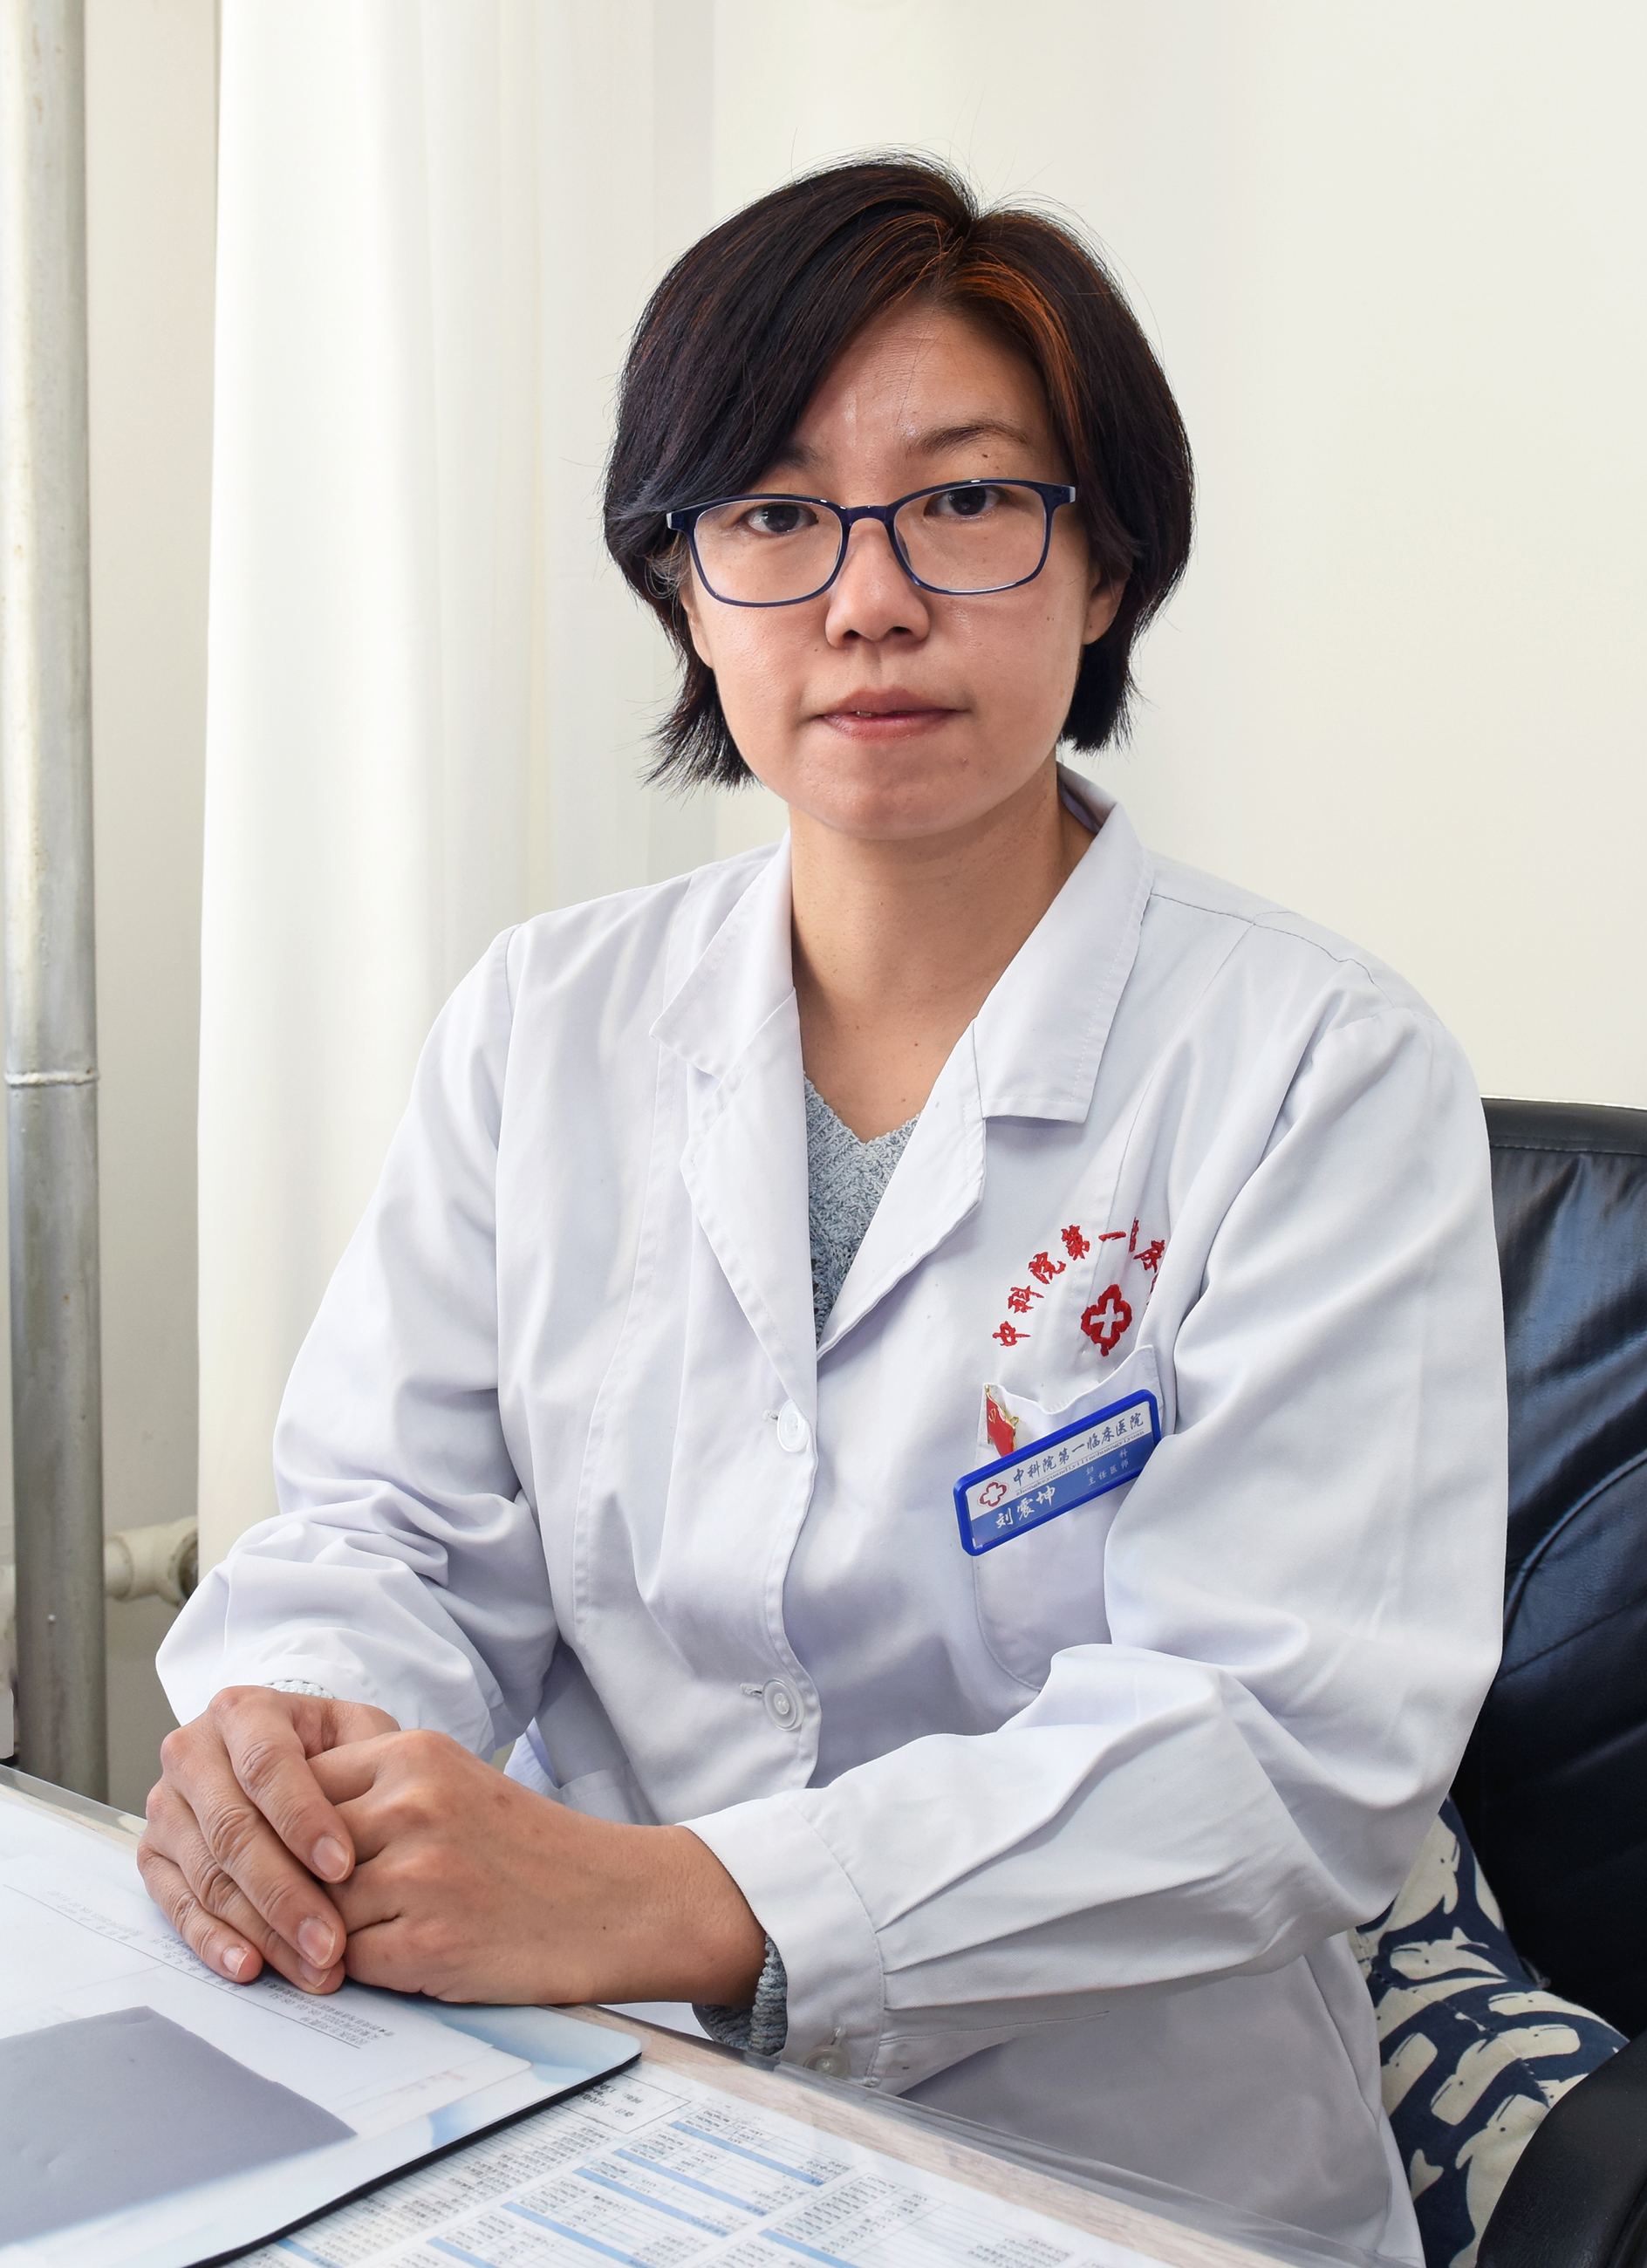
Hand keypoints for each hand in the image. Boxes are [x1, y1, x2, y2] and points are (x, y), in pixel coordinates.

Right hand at [140, 1686, 398, 1992]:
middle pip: (233, 1830)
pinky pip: (177, 1905)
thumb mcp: (360, 1737)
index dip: (303, 1819)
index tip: (344, 1866)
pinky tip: (249, 1965)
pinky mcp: (153, 1854)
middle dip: (285, 1893)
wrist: (291, 1760)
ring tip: (311, 1966)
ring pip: (209, 1876)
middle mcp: (192, 1752)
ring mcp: (167, 1805)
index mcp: (243, 1711)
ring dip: (261, 1930)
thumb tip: (369, 1816)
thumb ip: (367, 1761)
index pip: (267, 1765)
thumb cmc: (334, 1752)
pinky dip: (214, 1940)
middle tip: (330, 1941)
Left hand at [310, 1729, 766, 2006]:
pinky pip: (346, 1963)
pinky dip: (360, 1968)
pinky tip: (402, 1958)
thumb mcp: (454, 1785)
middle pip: (298, 1851)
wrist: (614, 1903)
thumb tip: (273, 1822)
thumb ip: (374, 1791)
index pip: (299, 1787)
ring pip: (315, 1909)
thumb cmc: (527, 1850)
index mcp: (415, 1755)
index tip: (292, 1855)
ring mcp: (417, 1875)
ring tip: (371, 1931)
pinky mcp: (425, 1944)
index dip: (286, 1829)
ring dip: (327, 1931)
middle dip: (298, 1886)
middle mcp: (412, 1805)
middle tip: (308, 1907)